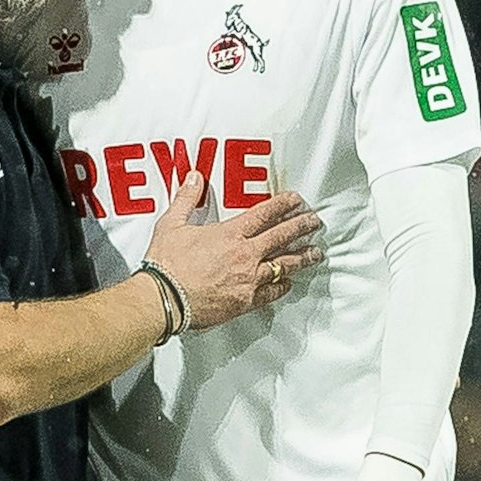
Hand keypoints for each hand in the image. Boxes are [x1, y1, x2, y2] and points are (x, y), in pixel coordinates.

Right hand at [143, 172, 321, 330]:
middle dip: (302, 226)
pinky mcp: (245, 301)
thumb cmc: (166, 264)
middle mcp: (245, 255)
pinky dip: (282, 285)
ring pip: (284, 264)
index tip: (297, 200)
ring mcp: (248, 279)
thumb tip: (193, 178)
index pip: (264, 213)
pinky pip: (271, 292)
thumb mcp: (171, 224)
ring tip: (315, 253)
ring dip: (302, 257)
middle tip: (315, 222)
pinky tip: (289, 282)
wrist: (164, 298)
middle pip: (282, 236)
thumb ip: (186, 199)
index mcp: (230, 234)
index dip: (283, 204)